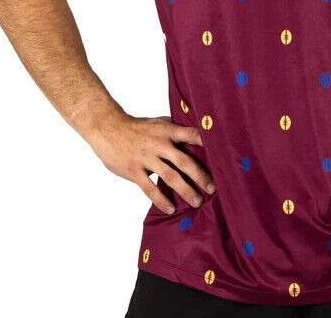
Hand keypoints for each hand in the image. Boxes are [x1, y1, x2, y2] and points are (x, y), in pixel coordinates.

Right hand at [87, 113, 214, 214]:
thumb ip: (175, 129)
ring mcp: (146, 157)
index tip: (222, 152)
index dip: (207, 142)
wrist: (108, 128)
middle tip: (213, 188)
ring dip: (185, 190)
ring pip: (170, 176)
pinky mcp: (134, 170)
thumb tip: (197, 134)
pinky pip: (150, 188)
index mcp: (167, 130)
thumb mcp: (158, 122)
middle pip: (184, 161)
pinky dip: (161, 199)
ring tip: (197, 202)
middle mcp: (159, 144)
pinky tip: (171, 208)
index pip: (191, 134)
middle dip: (200, 176)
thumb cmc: (137, 127)